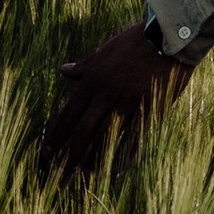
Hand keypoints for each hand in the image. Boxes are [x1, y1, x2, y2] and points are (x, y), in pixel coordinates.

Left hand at [42, 18, 191, 174]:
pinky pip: (132, 138)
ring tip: (85, 175)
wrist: (168, 36)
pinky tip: (116, 168)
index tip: (45, 154)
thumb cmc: (135, 41)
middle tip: (60, 178)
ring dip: (93, 160)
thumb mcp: (104, 50)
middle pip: (82, 132)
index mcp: (93, 80)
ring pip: (104, 138)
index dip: (55, 137)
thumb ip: (84, 66)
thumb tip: (61, 70)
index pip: (67, 114)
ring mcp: (126, 103)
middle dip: (69, 157)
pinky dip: (122, 155)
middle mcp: (105, 94)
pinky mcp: (147, 109)